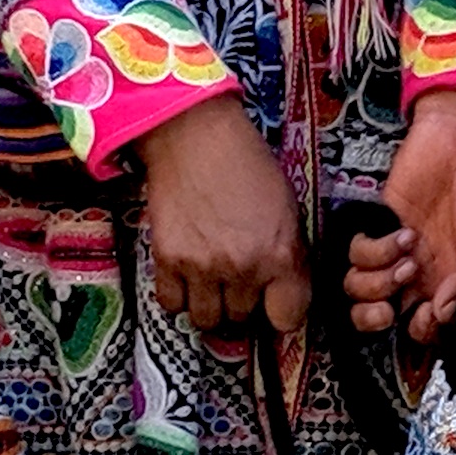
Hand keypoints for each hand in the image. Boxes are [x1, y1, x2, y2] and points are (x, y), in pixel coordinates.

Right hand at [136, 95, 309, 338]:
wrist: (195, 135)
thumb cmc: (245, 164)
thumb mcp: (287, 209)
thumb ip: (287, 256)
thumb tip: (282, 293)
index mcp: (281, 254)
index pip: (288, 319)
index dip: (281, 313)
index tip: (274, 306)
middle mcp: (243, 267)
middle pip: (242, 318)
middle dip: (242, 301)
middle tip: (237, 274)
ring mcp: (202, 267)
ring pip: (206, 319)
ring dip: (210, 303)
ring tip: (211, 277)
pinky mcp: (167, 260)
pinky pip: (171, 304)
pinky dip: (178, 295)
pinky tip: (186, 274)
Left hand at [344, 90, 455, 349]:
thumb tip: (446, 313)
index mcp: (452, 279)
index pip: (425, 325)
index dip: (421, 331)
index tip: (428, 319)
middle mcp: (421, 270)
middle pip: (382, 314)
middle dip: (381, 317)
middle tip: (397, 303)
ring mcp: (396, 248)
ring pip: (362, 289)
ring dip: (378, 283)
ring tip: (407, 259)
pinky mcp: (377, 222)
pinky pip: (355, 253)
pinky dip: (371, 251)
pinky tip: (399, 235)